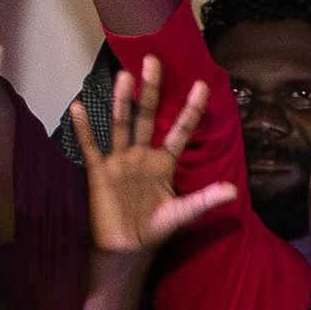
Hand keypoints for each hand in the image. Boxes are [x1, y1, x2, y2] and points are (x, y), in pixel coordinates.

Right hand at [70, 51, 199, 262]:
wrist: (125, 249)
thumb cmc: (154, 229)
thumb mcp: (182, 214)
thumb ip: (204, 200)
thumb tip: (232, 191)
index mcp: (164, 162)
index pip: (180, 130)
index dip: (190, 110)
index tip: (202, 85)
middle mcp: (142, 155)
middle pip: (147, 116)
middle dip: (151, 90)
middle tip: (154, 60)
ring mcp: (120, 161)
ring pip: (122, 125)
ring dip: (122, 102)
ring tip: (125, 77)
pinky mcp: (99, 172)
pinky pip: (91, 147)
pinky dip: (84, 128)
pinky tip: (78, 108)